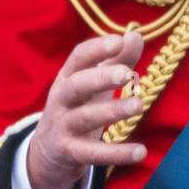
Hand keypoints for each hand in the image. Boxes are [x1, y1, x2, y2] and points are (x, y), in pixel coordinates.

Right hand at [26, 30, 146, 188]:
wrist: (48, 152)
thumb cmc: (77, 108)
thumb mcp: (93, 84)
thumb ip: (116, 61)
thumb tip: (136, 35)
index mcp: (67, 77)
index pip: (78, 58)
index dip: (97, 49)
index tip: (118, 40)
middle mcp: (62, 100)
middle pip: (76, 86)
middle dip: (100, 78)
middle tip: (126, 73)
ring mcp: (63, 126)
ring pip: (85, 118)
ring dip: (111, 111)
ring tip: (139, 105)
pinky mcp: (70, 152)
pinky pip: (92, 153)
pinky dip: (116, 153)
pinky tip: (140, 151)